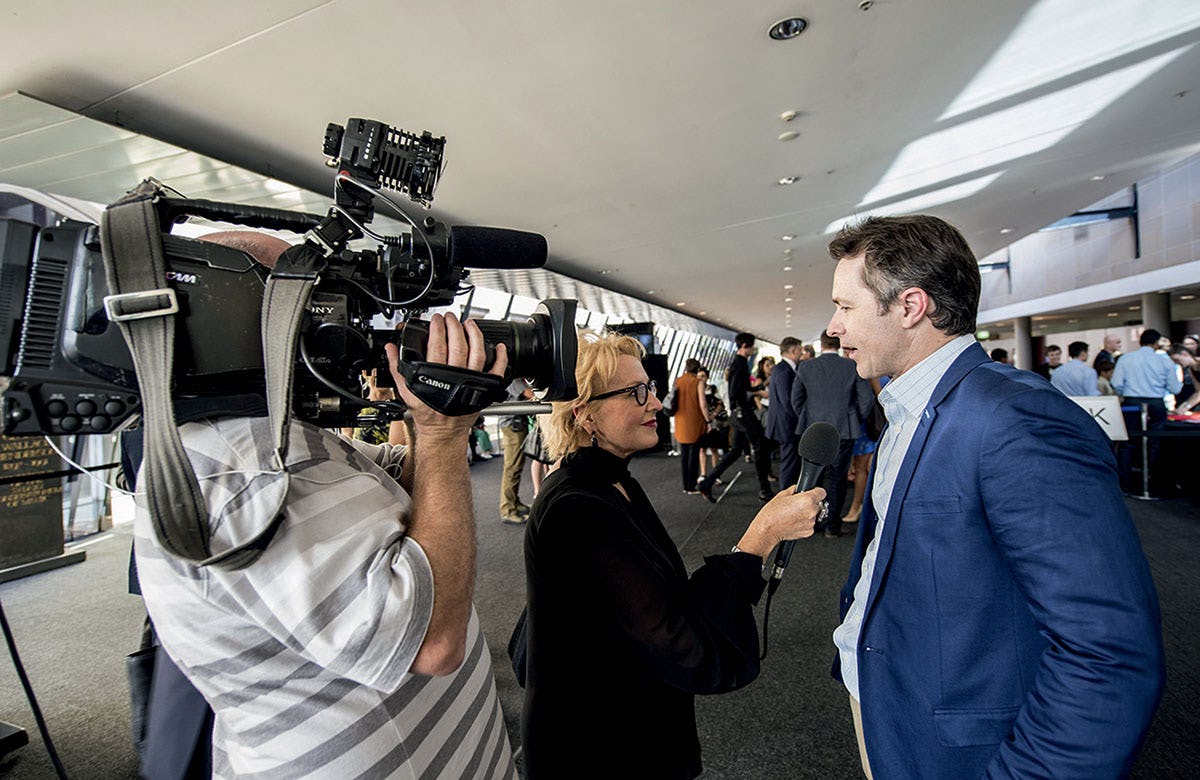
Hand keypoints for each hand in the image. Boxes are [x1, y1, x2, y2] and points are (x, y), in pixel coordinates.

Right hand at [384, 313, 507, 441]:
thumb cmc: (427, 412)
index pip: (437, 345)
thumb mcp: (407, 391)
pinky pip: (497, 370)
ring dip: (474, 335)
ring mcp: (472, 382)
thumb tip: (390, 349)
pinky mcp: (484, 388)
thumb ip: (397, 368)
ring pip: (477, 353)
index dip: (437, 329)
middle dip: (454, 326)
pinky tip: (499, 346)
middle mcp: (455, 377)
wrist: (443, 432)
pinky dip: (501, 357)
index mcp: (435, 376)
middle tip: (450, 317)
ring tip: (469, 323)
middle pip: (458, 345)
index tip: (436, 319)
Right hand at [735, 487, 825, 558]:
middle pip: (818, 504)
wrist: (767, 530)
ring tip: (794, 514)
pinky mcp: (809, 531)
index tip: (813, 493)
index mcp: (807, 500)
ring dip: (808, 514)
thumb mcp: (782, 495)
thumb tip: (798, 488)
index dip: (816, 492)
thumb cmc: (772, 514)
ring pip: (814, 515)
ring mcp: (811, 523)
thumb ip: (794, 489)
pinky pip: (810, 524)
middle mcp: (811, 511)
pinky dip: (805, 523)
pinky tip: (794, 521)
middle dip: (811, 503)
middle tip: (799, 505)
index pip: (822, 492)